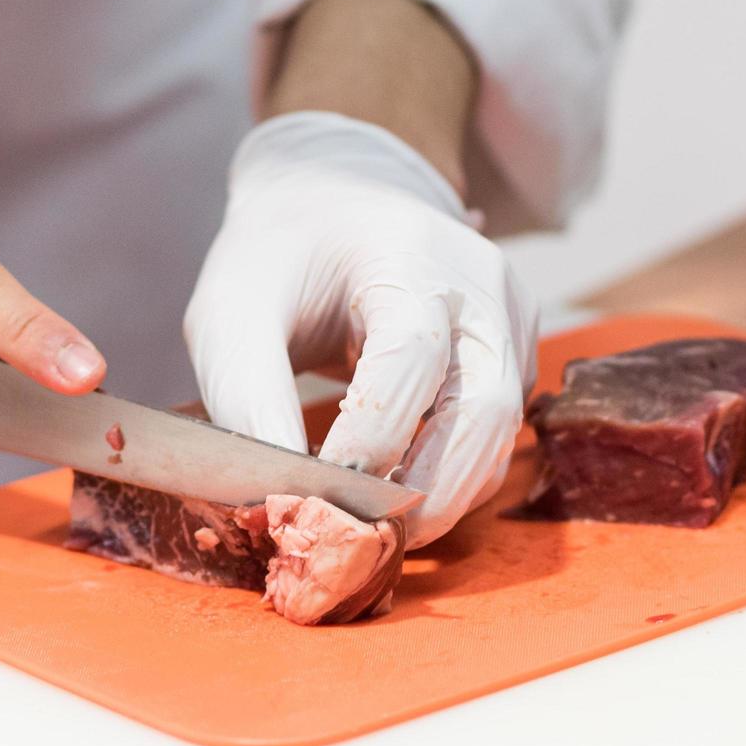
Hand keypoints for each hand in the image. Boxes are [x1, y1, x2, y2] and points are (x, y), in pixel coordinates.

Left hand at [185, 112, 536, 547]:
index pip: (412, 355)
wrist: (331, 201)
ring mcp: (509, 318)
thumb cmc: (274, 259)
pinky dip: (451, 478)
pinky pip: (495, 434)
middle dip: (425, 491)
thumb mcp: (233, 312)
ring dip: (442, 497)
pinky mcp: (512, 352)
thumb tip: (271, 503)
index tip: (315, 497)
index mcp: (409, 254)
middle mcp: (479, 285)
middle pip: (483, 408)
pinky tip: (396, 500)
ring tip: (373, 534)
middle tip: (360, 544)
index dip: (370, 437)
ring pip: (498, 436)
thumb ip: (246, 399)